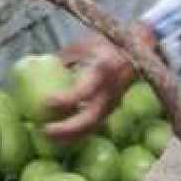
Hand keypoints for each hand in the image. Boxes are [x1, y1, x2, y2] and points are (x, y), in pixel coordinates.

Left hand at [43, 26, 157, 140]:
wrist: (139, 50)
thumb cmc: (109, 44)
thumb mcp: (87, 44)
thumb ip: (66, 57)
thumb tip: (40, 63)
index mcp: (105, 69)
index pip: (85, 90)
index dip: (66, 99)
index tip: (46, 102)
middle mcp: (111, 90)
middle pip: (90, 118)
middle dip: (67, 128)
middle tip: (45, 130)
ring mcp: (114, 102)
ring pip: (93, 126)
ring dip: (71, 136)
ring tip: (49, 137)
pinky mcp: (112, 109)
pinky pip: (94, 125)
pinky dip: (78, 133)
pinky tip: (62, 137)